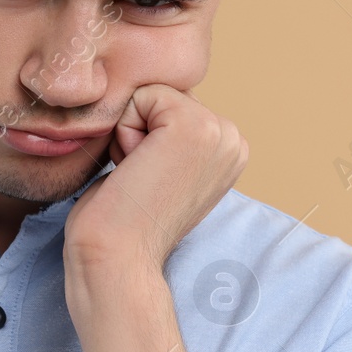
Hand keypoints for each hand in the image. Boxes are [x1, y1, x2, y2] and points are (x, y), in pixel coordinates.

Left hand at [63, 84, 248, 274]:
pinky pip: (141, 96)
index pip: (172, 104)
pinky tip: (134, 168)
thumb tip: (155, 104)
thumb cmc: (124, 220)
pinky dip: (124, 131)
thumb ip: (170, 136)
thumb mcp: (163, 168)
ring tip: (138, 174)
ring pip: (151, 94)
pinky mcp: (193, 126)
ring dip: (130, 132)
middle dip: (139, 131)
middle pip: (162, 94)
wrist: (119, 257)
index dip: (146, 136)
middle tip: (141, 178)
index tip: (149, 178)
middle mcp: (233, 138)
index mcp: (229, 149)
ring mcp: (219, 132)